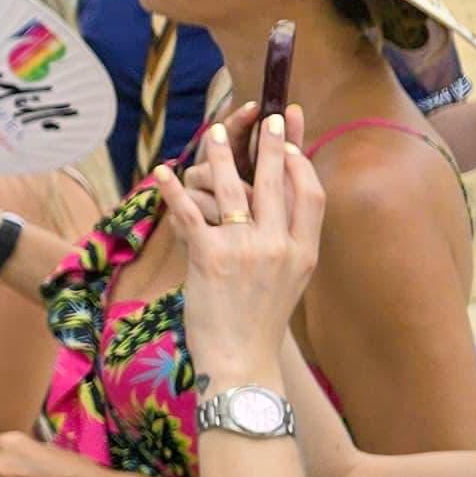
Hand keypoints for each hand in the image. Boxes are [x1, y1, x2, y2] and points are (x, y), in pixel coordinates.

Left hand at [153, 109, 322, 381]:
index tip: (293, 139)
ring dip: (222, 155)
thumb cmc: (260, 319)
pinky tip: (162, 171)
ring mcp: (245, 251)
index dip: (303, 162)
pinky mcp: (210, 258)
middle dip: (273, 144)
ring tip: (214, 132)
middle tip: (269, 116)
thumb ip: (289, 243)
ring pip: (234, 189)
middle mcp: (280, 247)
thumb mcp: (291, 280)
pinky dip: (173, 189)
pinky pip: (189, 213)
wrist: (241, 360)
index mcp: (305, 252)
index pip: (313, 195)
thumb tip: (280, 205)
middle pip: (278, 183)